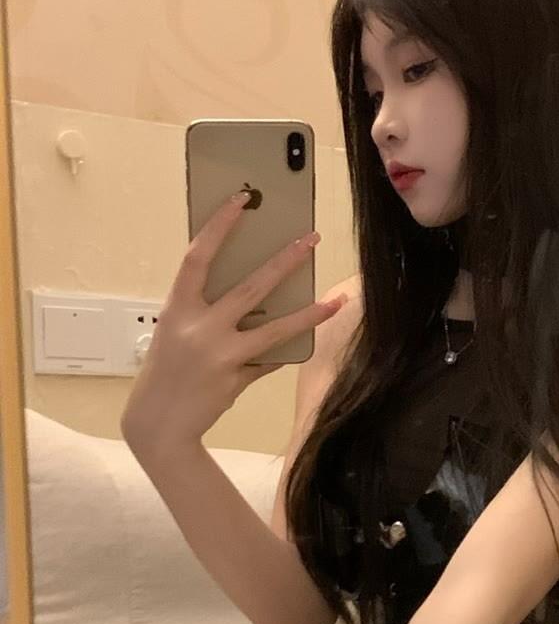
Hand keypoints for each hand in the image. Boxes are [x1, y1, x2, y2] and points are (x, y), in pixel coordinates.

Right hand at [121, 190, 345, 454]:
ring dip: (309, 314)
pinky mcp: (236, 379)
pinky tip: (307, 340)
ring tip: (336, 301)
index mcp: (178, 308)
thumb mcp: (176, 332)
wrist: (156, 424)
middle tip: (311, 239)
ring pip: (275, 330)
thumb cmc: (166, 371)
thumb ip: (205, 311)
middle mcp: (199, 328)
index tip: (241, 200)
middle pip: (251, 288)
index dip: (219, 226)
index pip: (199, 257)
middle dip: (285, 261)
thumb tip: (252, 292)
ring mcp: (220, 356)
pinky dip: (286, 350)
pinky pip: (270, 360)